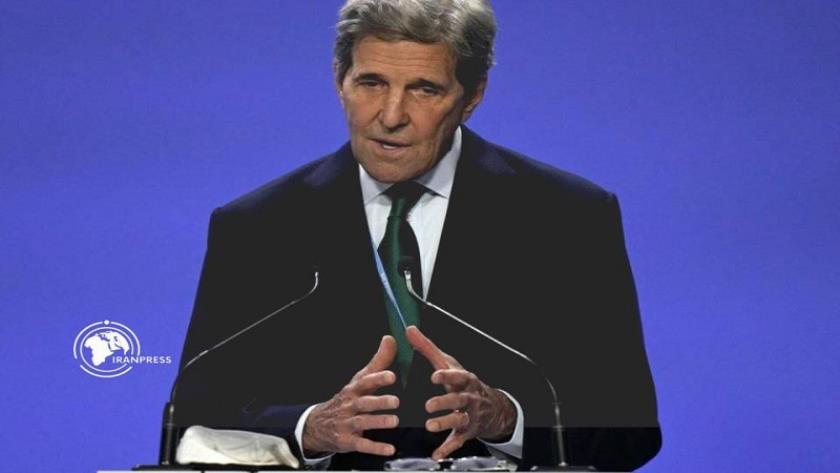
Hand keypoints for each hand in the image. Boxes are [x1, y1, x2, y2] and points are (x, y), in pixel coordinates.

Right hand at [302, 335, 400, 456]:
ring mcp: (347, 423)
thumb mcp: (360, 380)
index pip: (365, 382)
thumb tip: (390, 339)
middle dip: (379, 401)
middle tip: (396, 401)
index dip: (378, 378)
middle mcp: (350, 405)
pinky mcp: (348, 440)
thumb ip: (378, 362)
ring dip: (378, 422)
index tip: (392, 376)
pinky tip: (389, 449)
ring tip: (394, 421)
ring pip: (363, 422)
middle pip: (364, 402)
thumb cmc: (347, 399)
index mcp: (354, 389)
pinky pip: (361, 444)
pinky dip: (375, 447)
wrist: (318, 424)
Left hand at [406, 325, 515, 459]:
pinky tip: (436, 454)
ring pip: (459, 421)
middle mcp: (470, 398)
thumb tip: (409, 329)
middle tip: (428, 405)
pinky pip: (457, 442)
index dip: (448, 375)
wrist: (491, 407)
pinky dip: (447, 448)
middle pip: (459, 400)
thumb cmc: (462, 382)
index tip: (434, 375)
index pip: (459, 376)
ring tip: (429, 426)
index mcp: (466, 380)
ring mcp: (469, 416)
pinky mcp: (466, 432)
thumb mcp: (448, 363)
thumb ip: (427, 348)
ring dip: (445, 423)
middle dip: (445, 402)